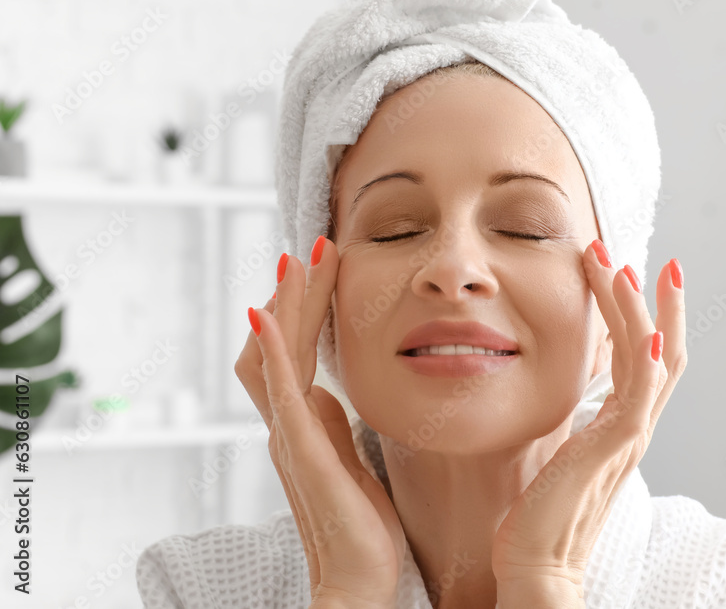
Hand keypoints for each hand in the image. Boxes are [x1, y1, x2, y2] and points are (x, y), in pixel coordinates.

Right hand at [234, 237, 405, 607]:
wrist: (361, 579)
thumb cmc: (363, 524)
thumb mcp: (354, 457)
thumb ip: (337, 426)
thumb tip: (332, 393)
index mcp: (305, 422)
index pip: (294, 350)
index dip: (304, 307)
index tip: (324, 264)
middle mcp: (288, 422)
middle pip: (278, 342)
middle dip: (295, 292)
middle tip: (315, 245)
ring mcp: (288, 434)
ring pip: (274, 354)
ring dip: (286, 304)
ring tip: (301, 260)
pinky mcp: (298, 450)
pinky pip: (277, 390)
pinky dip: (270, 349)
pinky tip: (266, 314)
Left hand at [491, 239, 686, 599]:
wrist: (536, 566)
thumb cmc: (538, 517)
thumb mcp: (556, 455)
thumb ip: (570, 426)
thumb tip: (565, 403)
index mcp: (619, 427)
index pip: (641, 360)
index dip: (640, 316)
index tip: (630, 275)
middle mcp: (632, 428)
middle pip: (661, 351)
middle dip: (654, 301)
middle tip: (645, 258)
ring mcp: (629, 437)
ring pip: (652, 359)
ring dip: (641, 309)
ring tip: (626, 267)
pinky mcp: (615, 447)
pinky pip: (641, 394)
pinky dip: (647, 358)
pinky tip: (646, 328)